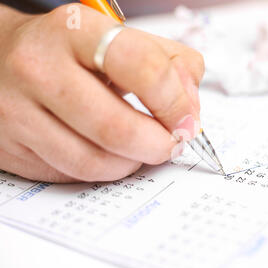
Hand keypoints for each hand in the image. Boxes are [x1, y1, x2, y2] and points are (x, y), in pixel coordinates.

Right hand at [0, 4, 203, 182]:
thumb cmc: (69, 52)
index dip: (175, 102)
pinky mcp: (11, 148)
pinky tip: (108, 152)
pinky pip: (72, 175)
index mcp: (76, 32)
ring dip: (132, 163)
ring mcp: (18, 112)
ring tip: (140, 148)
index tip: (187, 120)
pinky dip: (103, 170)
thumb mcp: (119, 38)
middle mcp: (39, 69)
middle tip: (170, 144)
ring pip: (94, 162)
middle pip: (117, 128)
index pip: (143, 68)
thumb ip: (170, 63)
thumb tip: (190, 110)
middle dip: (158, 146)